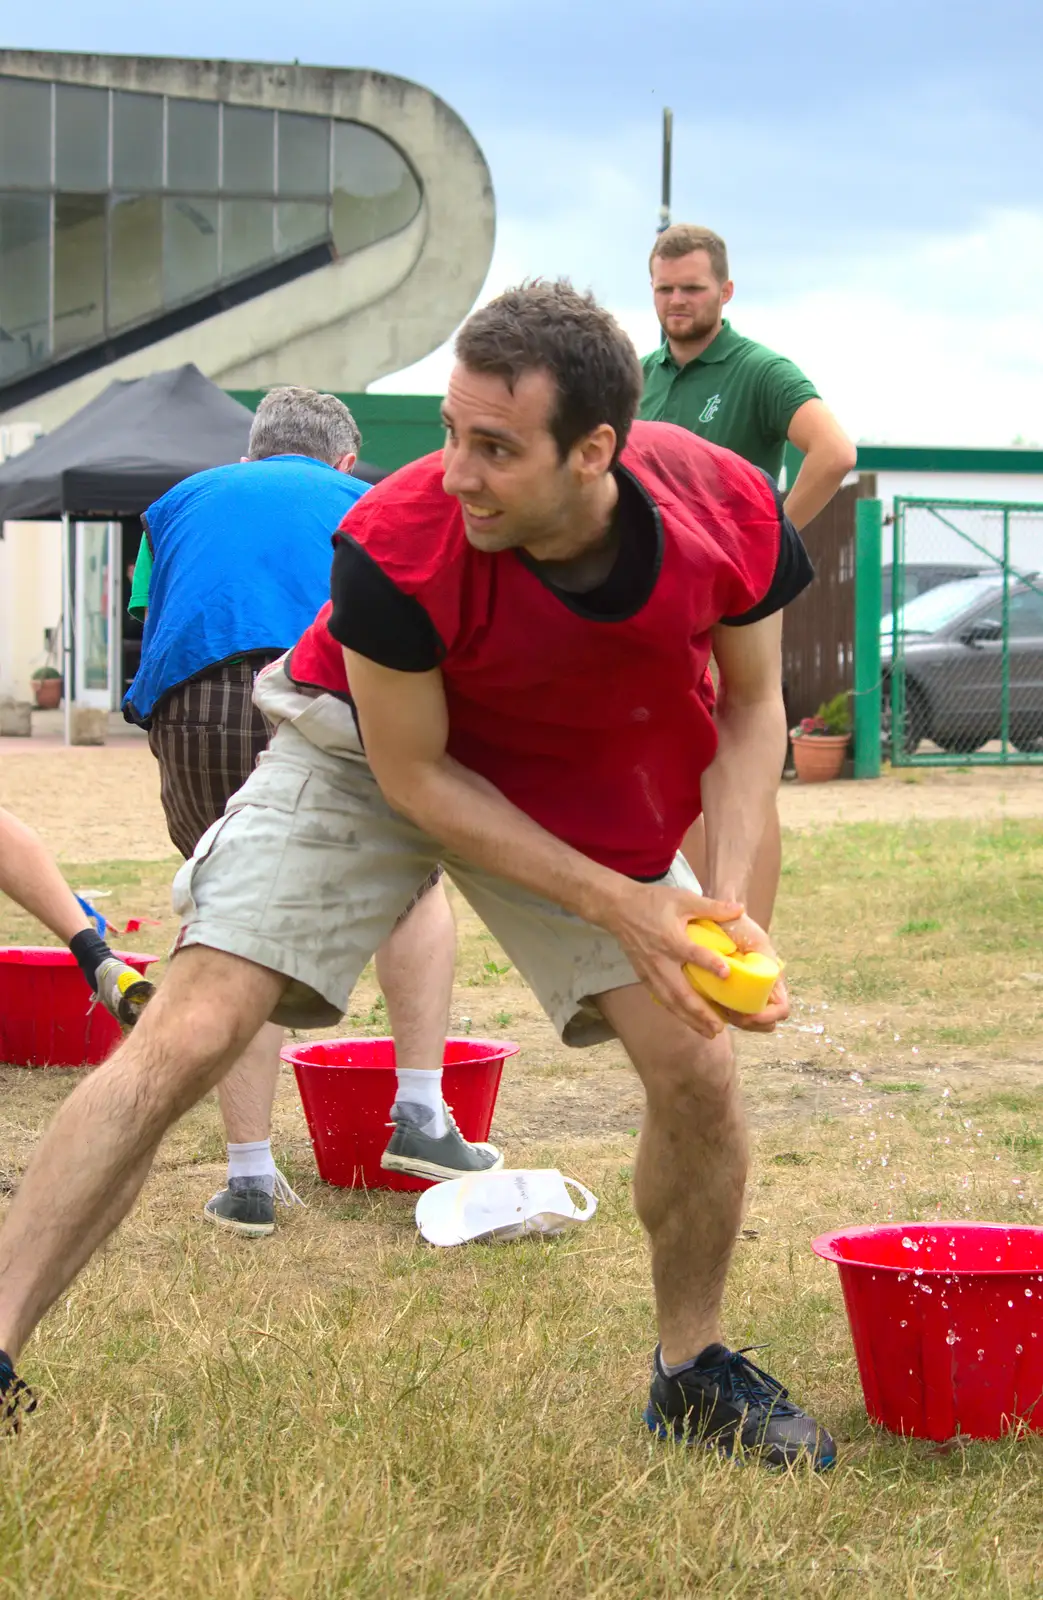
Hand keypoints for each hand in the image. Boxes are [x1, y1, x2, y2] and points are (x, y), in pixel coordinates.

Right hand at [605, 883, 743, 1037]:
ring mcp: (650, 972)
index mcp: (670, 938)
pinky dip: (677, 1012)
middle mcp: (660, 960)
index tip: (727, 974)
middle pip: (680, 991)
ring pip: (671, 1001)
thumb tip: (740, 908)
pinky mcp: (644, 976)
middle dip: (700, 1011)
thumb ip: (711, 907)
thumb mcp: (683, 898)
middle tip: (719, 1027)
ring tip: (709, 1032)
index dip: (709, 963)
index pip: (691, 953)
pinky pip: (662, 999)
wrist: (618, 909)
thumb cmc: (653, 901)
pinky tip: (690, 1022)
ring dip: (690, 1019)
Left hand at [713, 912, 788, 1032]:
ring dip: (738, 1023)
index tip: (749, 1014)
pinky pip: (732, 1015)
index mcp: (773, 980)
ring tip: (722, 1010)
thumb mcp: (756, 940)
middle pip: (766, 1023)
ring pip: (750, 1023)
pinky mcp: (730, 994)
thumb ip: (765, 957)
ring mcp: (747, 994)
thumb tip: (773, 977)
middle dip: (751, 1025)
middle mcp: (763, 990)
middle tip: (731, 1014)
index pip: (781, 1010)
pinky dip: (724, 1017)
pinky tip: (712, 1008)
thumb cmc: (740, 926)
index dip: (768, 1017)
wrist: (721, 918)